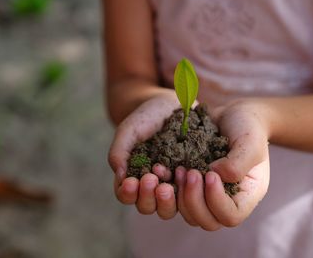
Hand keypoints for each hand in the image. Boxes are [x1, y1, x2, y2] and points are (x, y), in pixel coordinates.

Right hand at [108, 92, 180, 219]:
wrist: (172, 105)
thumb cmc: (146, 117)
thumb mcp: (129, 130)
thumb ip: (119, 151)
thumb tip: (120, 177)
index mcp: (134, 177)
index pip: (127, 196)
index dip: (128, 193)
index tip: (133, 181)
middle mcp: (153, 186)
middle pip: (148, 207)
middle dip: (148, 197)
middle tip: (152, 178)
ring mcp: (174, 184)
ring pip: (169, 208)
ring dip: (167, 198)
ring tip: (170, 175)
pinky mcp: (193, 179)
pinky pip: (191, 193)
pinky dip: (188, 186)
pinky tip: (187, 171)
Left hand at [177, 100, 270, 229]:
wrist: (230, 113)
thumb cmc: (247, 127)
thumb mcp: (250, 142)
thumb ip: (239, 162)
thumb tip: (216, 176)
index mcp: (245, 196)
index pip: (230, 216)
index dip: (216, 202)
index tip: (210, 175)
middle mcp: (225, 201)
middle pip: (206, 221)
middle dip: (194, 199)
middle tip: (190, 172)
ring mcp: (205, 195)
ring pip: (188, 214)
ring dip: (179, 195)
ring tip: (180, 169)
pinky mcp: (189, 185)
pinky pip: (174, 197)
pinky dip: (166, 185)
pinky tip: (161, 168)